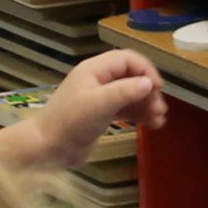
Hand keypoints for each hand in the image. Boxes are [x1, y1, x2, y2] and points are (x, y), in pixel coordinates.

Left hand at [18, 52, 167, 170]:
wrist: (48, 148)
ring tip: (159, 120)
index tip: (159, 88)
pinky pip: (125, 108)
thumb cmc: (70, 122)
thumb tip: (150, 83)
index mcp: (94, 69)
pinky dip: (139, 114)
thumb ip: (125, 91)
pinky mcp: (101, 114)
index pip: (127, 59)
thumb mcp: (99, 104)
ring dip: (146, 104)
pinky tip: (152, 125)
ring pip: (130, 94)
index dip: (146, 70)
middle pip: (131, 76)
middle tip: (159, 109)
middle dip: (148, 91)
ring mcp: (99, 97)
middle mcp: (98, 80)